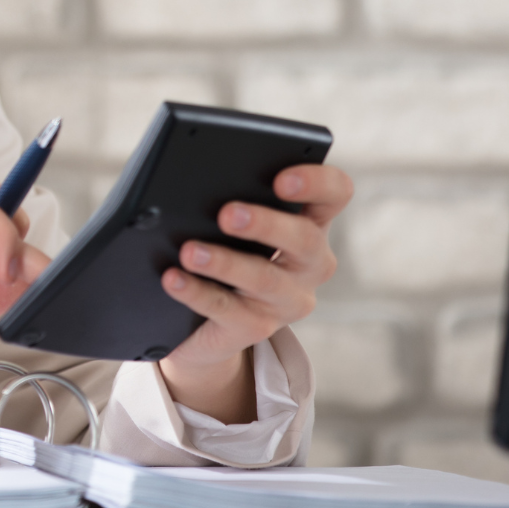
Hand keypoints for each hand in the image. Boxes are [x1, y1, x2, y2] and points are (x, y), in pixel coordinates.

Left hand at [157, 163, 351, 422]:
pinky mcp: (256, 327)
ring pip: (264, 279)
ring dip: (226, 263)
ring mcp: (287, 300)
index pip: (334, 194)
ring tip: (190, 252)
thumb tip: (192, 181)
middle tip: (228, 214)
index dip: (317, 183)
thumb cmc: (224, 251)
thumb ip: (231, 198)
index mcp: (310, 223)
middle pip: (304, 239)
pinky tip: (174, 279)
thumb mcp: (235, 225)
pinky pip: (228, 310)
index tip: (281, 180)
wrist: (205, 321)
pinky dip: (197, 292)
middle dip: (266, 224)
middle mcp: (309, 263)